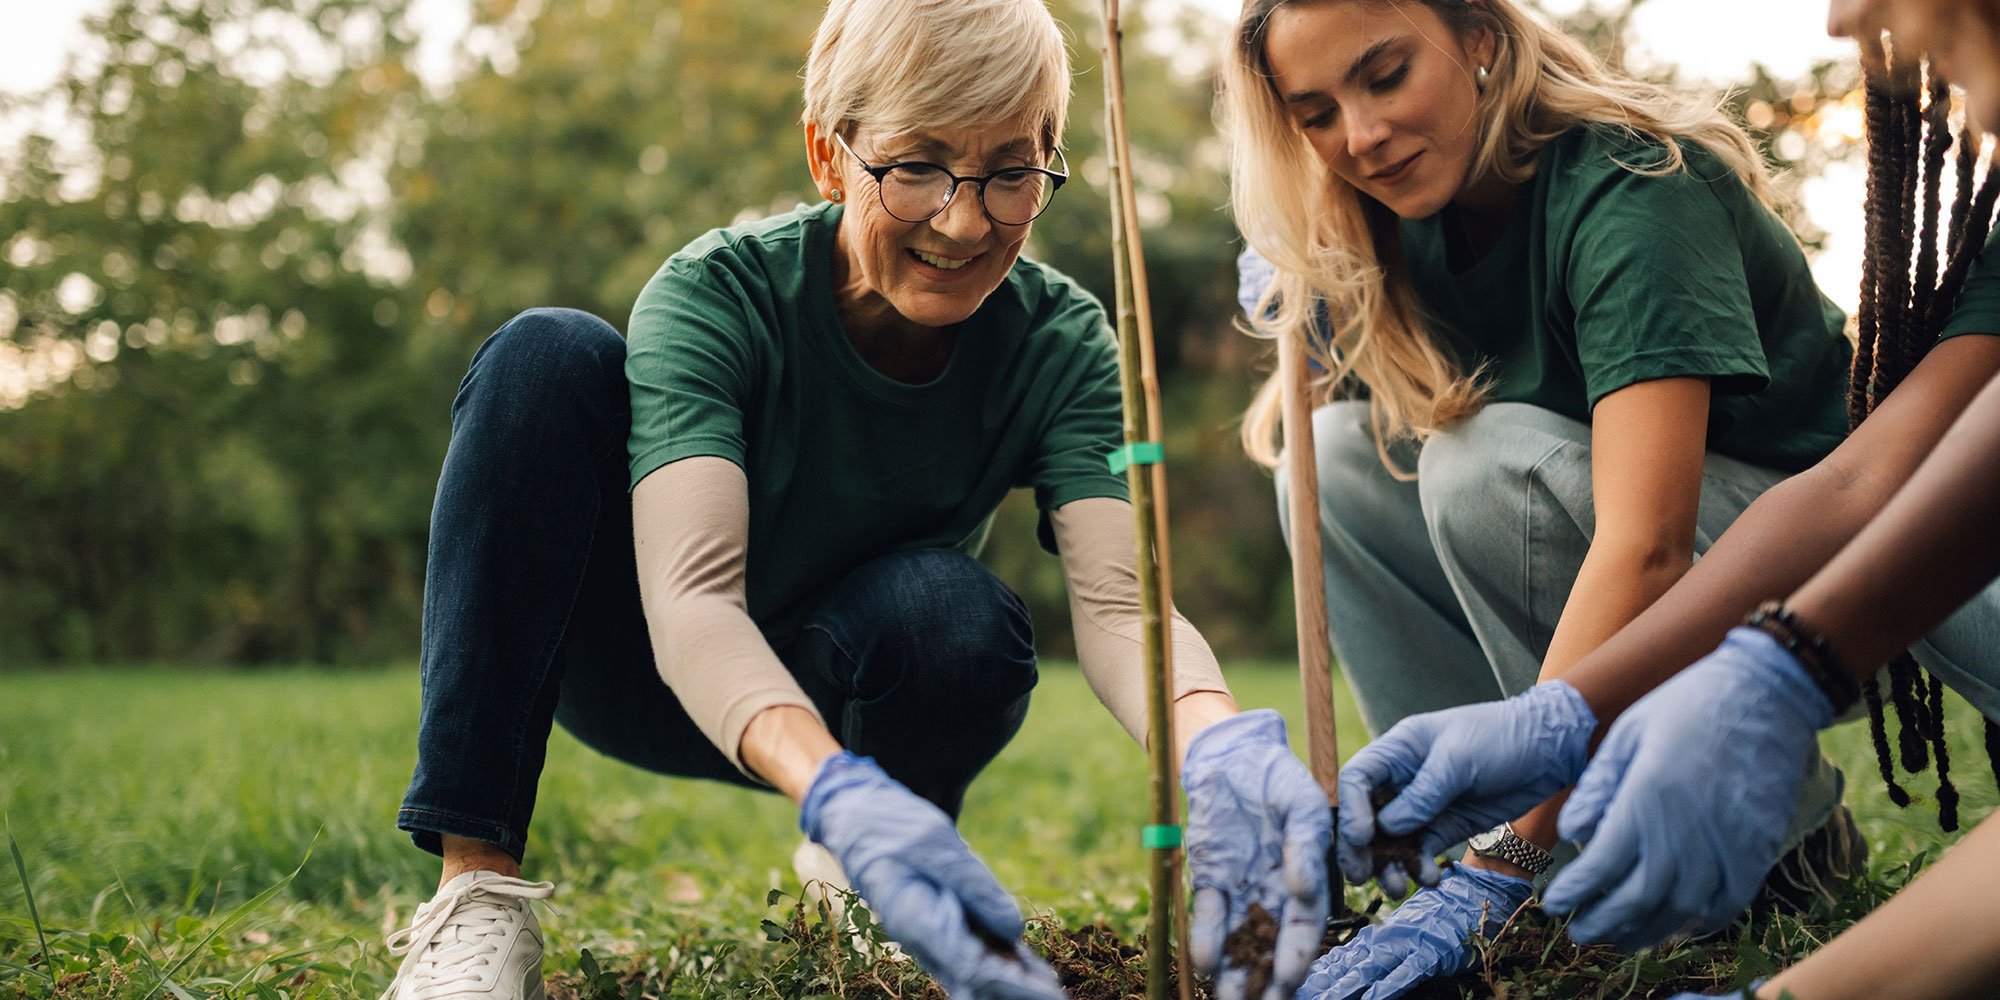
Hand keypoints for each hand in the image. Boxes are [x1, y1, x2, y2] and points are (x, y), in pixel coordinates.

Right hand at [800, 752, 1065, 999]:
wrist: (858, 815)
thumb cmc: (893, 825)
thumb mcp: (937, 844)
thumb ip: (975, 887)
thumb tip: (1014, 930)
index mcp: (916, 920)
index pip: (970, 965)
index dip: (1010, 982)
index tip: (1045, 991)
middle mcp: (921, 936)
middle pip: (974, 977)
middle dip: (1015, 990)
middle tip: (1056, 997)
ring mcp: (927, 931)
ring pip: (973, 969)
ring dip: (1010, 980)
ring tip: (1050, 988)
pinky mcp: (936, 921)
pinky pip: (969, 948)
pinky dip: (999, 959)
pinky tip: (1027, 966)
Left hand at [1182, 710, 1331, 999]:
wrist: (1236, 756)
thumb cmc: (1280, 779)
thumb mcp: (1303, 807)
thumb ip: (1305, 847)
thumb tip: (1302, 888)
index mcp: (1304, 881)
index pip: (1303, 929)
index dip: (1297, 956)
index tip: (1290, 980)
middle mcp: (1272, 894)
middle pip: (1270, 947)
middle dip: (1266, 980)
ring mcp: (1239, 889)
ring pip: (1238, 940)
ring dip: (1234, 971)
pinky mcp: (1209, 878)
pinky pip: (1208, 914)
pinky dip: (1206, 938)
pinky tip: (1204, 963)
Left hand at [1296, 864, 1532, 999]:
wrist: (1474, 895)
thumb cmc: (1442, 913)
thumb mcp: (1404, 928)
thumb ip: (1378, 944)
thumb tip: (1349, 960)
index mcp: (1379, 935)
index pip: (1342, 958)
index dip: (1319, 973)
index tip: (1298, 984)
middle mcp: (1386, 940)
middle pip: (1346, 967)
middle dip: (1322, 984)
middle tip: (1296, 993)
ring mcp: (1406, 948)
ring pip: (1367, 972)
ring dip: (1342, 989)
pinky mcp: (1429, 956)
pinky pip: (1403, 975)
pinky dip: (1384, 987)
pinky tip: (1367, 997)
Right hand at [1336, 682, 1593, 893]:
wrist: (1549, 751)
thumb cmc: (1500, 737)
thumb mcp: (1459, 758)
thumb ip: (1422, 793)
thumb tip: (1387, 827)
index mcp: (1397, 751)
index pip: (1356, 779)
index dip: (1350, 810)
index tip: (1362, 838)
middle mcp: (1402, 780)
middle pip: (1364, 817)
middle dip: (1360, 849)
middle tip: (1362, 876)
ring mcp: (1422, 807)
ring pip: (1390, 842)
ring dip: (1388, 866)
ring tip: (1397, 886)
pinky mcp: (1445, 828)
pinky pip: (1420, 853)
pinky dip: (1420, 869)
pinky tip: (1430, 878)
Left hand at [1543, 629, 1832, 950]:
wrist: (1765, 693)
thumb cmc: (1686, 705)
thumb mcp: (1628, 733)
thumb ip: (1597, 787)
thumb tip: (1571, 835)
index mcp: (1645, 798)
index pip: (1600, 866)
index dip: (1574, 893)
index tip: (1554, 905)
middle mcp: (1685, 830)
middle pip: (1637, 899)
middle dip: (1602, 922)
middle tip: (1579, 934)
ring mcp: (1726, 844)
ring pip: (1680, 910)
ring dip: (1646, 932)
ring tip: (1619, 940)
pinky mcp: (1758, 848)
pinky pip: (1729, 902)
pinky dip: (1701, 922)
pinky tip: (1680, 926)